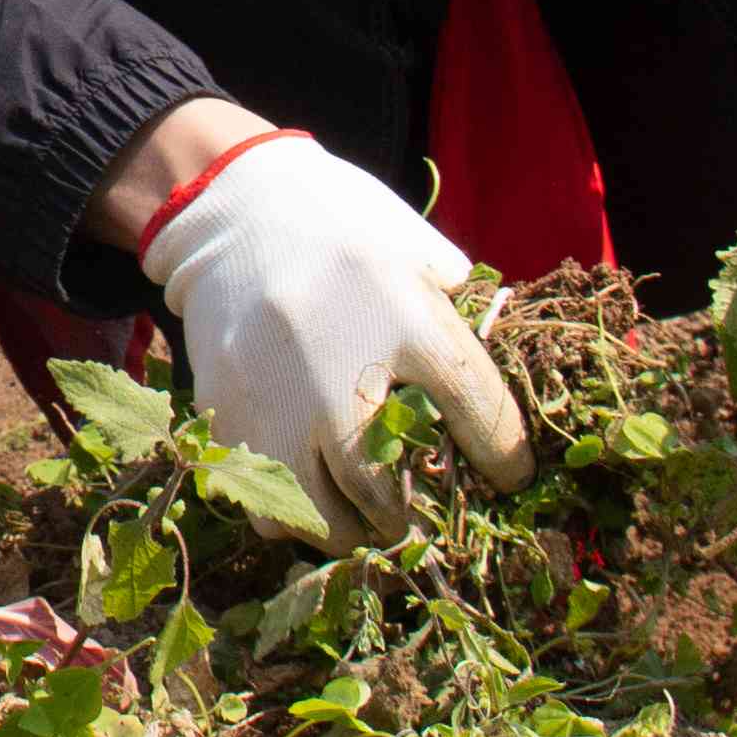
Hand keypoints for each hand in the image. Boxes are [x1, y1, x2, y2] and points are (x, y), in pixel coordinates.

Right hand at [114, 110, 528, 542]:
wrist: (230, 205)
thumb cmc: (338, 223)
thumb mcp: (415, 246)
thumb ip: (454, 306)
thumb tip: (485, 360)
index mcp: (407, 318)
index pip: (479, 413)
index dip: (505, 459)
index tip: (510, 477)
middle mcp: (341, 369)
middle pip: (386, 491)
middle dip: (407, 519)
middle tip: (414, 519)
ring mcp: (277, 397)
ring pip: (318, 512)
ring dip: (348, 530)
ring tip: (360, 521)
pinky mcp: (226, 411)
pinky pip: (260, 496)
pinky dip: (289, 514)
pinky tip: (304, 495)